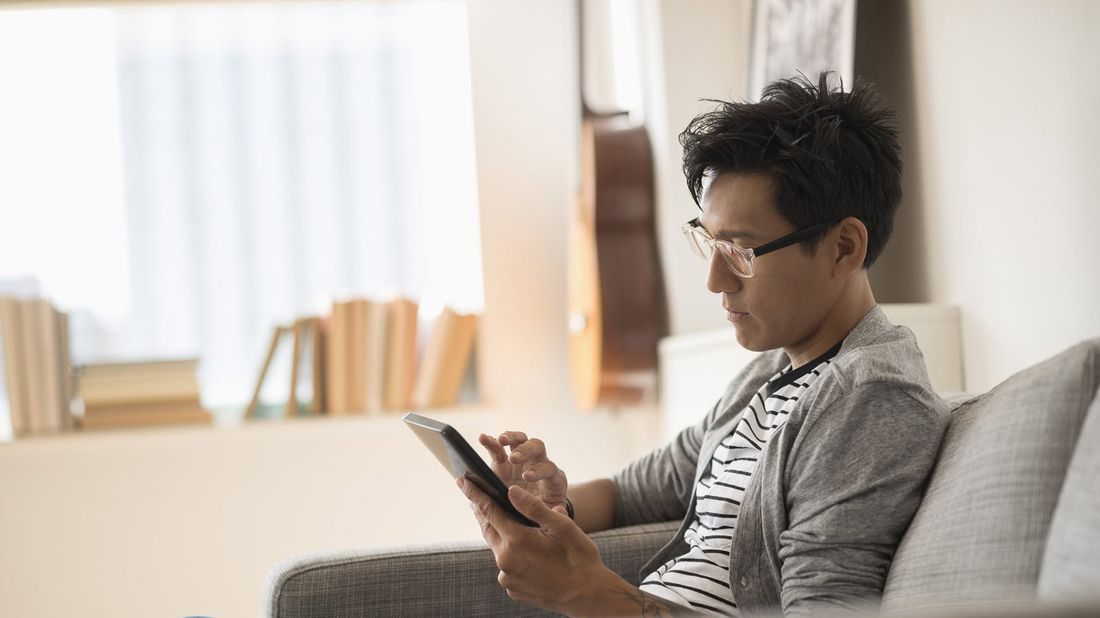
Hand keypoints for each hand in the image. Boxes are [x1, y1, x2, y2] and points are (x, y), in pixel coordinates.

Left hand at [458, 478, 608, 614]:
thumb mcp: (561, 526)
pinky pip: (506, 567)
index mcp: (517, 540)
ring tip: (510, 525)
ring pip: (498, 549)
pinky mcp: (512, 589)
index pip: (489, 510)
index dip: (475, 493)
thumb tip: (511, 490)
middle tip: (477, 497)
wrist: (587, 595)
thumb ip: (533, 507)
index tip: (462, 480)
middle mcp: (506, 560)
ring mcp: (507, 577)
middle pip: (488, 529)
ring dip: (501, 535)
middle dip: (483, 512)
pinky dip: (511, 555)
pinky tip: (527, 553)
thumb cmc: (579, 557)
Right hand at [478, 431, 568, 512]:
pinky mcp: (504, 462)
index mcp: (552, 478)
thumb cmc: (545, 513)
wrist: (534, 511)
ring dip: (510, 438)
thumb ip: (552, 513)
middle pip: (536, 448)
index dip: (538, 470)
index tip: (526, 477)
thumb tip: (559, 512)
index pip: (549, 468)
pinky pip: (499, 448)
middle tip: (513, 458)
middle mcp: (538, 464)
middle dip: (525, 451)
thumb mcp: (551, 515)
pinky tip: (482, 438)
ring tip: (500, 441)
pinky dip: (491, 442)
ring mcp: (521, 461)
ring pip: (519, 440)